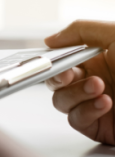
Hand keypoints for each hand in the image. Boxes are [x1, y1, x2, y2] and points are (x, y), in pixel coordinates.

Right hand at [45, 20, 114, 144]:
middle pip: (57, 81)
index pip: (63, 58)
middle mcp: (96, 79)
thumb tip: (51, 39)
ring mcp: (97, 104)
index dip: (53, 59)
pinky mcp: (100, 126)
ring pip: (62, 101)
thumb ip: (81, 30)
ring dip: (75, 93)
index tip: (53, 60)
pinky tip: (105, 103)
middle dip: (60, 77)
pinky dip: (85, 111)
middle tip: (71, 75)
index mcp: (100, 57)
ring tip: (99, 88)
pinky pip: (76, 120)